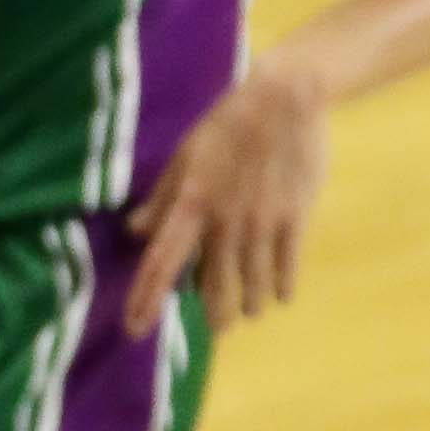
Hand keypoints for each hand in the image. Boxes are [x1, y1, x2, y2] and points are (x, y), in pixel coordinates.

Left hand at [126, 52, 329, 339]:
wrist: (285, 99)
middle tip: (217, 327)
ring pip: (251, 284)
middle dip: (214, 314)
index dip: (145, 299)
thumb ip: (161, 199)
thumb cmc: (227, 124)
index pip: (161, 263)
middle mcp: (223, 222)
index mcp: (190, 205)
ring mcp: (261, 223)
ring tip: (249, 313)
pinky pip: (286, 267)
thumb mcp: (185, 157)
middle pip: (212, 287)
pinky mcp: (294, 218)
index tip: (136, 331)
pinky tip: (280, 296)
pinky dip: (282, 287)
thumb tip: (135, 231)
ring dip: (248, 305)